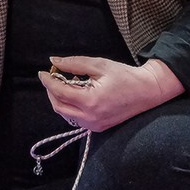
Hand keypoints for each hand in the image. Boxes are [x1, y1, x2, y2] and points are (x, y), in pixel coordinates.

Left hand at [37, 56, 183, 131]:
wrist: (147, 91)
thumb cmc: (125, 76)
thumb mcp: (99, 65)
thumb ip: (74, 64)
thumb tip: (54, 61)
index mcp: (90, 101)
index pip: (60, 92)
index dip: (48, 81)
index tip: (42, 72)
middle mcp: (90, 117)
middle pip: (58, 106)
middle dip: (51, 91)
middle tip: (53, 77)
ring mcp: (94, 125)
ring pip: (66, 114)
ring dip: (60, 99)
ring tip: (66, 84)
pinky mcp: (98, 128)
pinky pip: (76, 118)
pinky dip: (71, 106)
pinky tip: (77, 94)